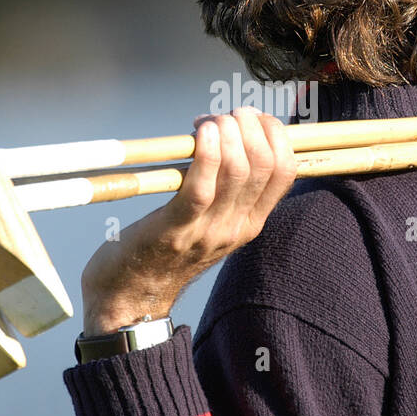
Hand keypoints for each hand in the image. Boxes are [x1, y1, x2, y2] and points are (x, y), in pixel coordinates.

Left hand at [79, 107, 296, 336]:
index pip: (286, 170)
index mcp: (250, 223)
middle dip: (248, 125)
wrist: (130, 300)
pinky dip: (204, 152)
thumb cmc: (164, 250)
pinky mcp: (177, 229)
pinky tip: (198, 135)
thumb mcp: (208, 222)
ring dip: (225, 132)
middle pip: (266, 163)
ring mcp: (209, 230)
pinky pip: (201, 186)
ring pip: (239, 169)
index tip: (249, 117)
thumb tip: (228, 134)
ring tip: (206, 123)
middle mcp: (237, 227)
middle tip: (223, 116)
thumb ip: (223, 189)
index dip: (275, 132)